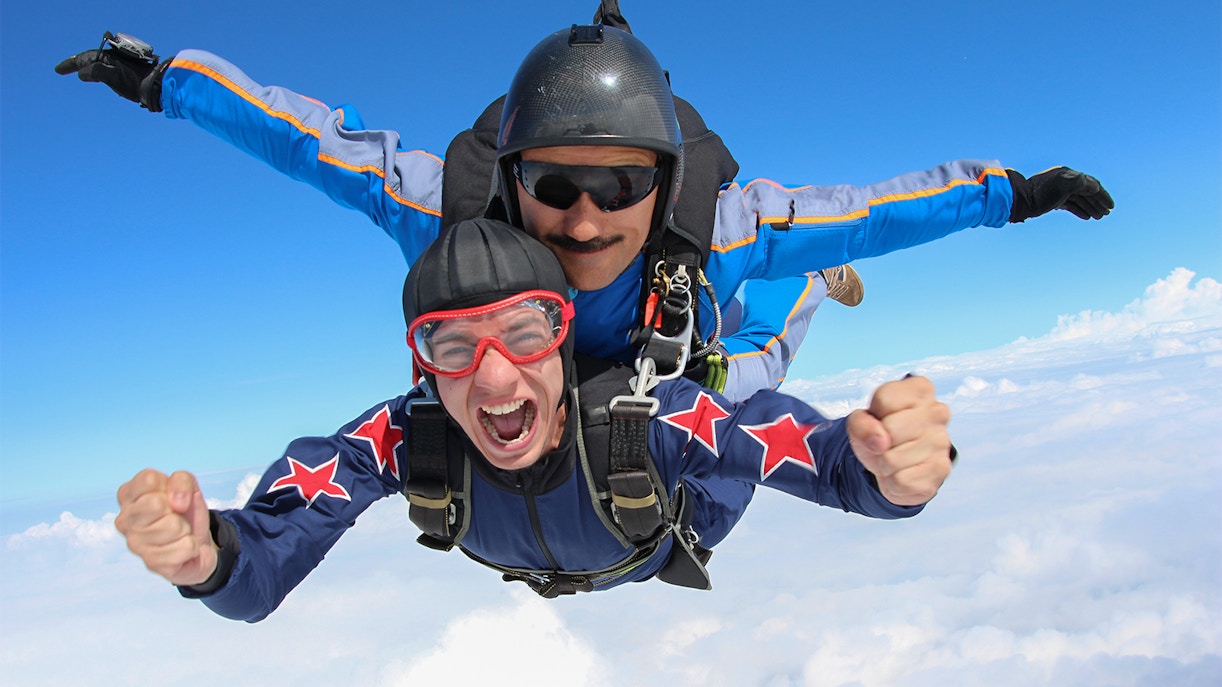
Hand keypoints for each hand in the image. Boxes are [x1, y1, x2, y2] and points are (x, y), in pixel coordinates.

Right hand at [54, 48, 164, 110]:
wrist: (157, 86)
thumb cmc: (135, 82)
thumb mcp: (112, 77)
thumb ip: (95, 72)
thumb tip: (81, 73)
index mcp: (108, 56)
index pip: (84, 59)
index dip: (70, 64)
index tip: (57, 70)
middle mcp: (114, 57)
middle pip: (90, 58)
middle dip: (76, 63)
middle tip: (62, 70)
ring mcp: (121, 64)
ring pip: (99, 63)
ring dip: (87, 66)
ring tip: (77, 71)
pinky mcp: (127, 71)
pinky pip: (107, 68)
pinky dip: (97, 71)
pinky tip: (97, 76)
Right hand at [114, 469, 217, 585]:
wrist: (197, 542)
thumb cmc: (185, 511)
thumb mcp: (188, 485)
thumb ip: (182, 480)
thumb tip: (177, 504)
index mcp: (128, 495)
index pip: (148, 480)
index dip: (170, 486)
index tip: (171, 496)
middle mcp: (124, 520)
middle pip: (155, 504)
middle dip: (176, 509)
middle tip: (175, 516)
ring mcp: (134, 544)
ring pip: (173, 526)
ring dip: (185, 528)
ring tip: (178, 532)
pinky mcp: (151, 563)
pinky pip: (186, 547)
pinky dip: (191, 546)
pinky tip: (180, 548)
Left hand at [847, 376, 951, 505]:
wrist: (896, 463)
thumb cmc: (880, 433)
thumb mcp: (861, 421)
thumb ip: (861, 423)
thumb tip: (880, 441)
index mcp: (920, 389)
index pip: (885, 399)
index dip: (874, 415)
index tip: (881, 419)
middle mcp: (938, 412)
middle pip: (891, 430)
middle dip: (878, 442)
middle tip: (885, 443)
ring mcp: (943, 442)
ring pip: (892, 459)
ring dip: (884, 464)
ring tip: (893, 457)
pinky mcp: (941, 470)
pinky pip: (901, 481)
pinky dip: (893, 482)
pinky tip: (903, 472)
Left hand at [1007, 166, 1114, 221]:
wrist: (1021, 201)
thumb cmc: (1041, 193)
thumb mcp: (1063, 186)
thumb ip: (1081, 183)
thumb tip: (1096, 187)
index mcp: (1069, 175)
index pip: (1091, 184)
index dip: (1103, 196)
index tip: (1111, 207)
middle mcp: (1065, 181)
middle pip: (1086, 192)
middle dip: (1098, 203)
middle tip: (1106, 214)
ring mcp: (1059, 191)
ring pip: (1079, 199)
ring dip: (1090, 207)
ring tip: (1099, 217)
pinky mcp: (1053, 200)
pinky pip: (1070, 204)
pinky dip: (1079, 210)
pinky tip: (1086, 217)